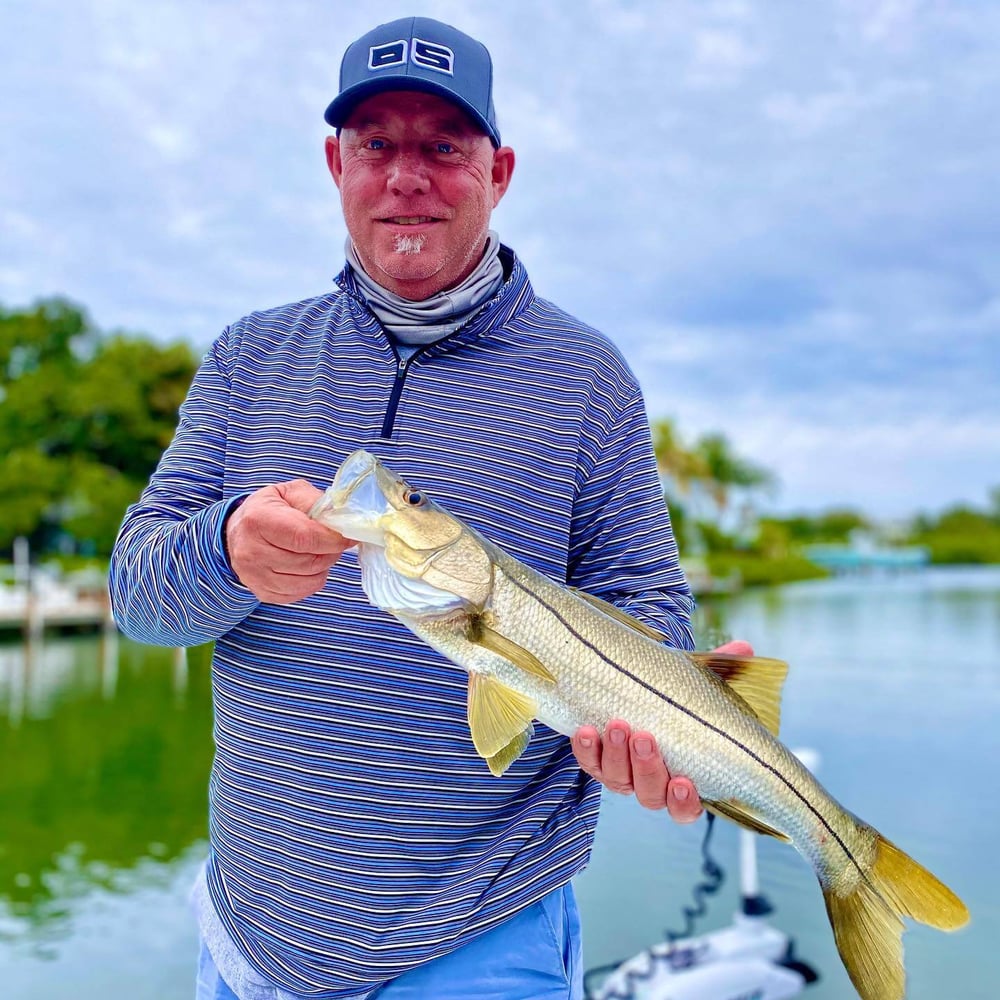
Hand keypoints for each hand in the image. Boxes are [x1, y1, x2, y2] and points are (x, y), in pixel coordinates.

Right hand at [225, 480, 351, 602]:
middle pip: (309, 561)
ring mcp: (255, 576)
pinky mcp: (262, 593)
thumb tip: (339, 519)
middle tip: (334, 541)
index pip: (304, 537)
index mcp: (258, 520)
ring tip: (319, 551)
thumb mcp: (289, 492)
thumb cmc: (268, 509)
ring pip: (309, 580)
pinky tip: (307, 565)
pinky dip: (312, 580)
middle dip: (330, 552)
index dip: (332, 539)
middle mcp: (252, 551)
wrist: (237, 532)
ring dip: (323, 566)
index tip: (348, 536)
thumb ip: (314, 502)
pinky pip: (301, 593)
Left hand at [571, 639, 753, 823]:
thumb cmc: (677, 701)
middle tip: (645, 736)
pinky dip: (586, 750)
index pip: (685, 808)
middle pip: (649, 794)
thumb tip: (744, 647)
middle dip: (646, 767)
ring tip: (617, 724)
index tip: (684, 782)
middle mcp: (652, 785)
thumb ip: (721, 675)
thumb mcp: (699, 687)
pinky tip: (586, 730)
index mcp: (683, 782)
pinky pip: (589, 762)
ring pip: (617, 779)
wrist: (634, 690)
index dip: (684, 802)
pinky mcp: (596, 760)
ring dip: (616, 754)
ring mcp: (622, 775)